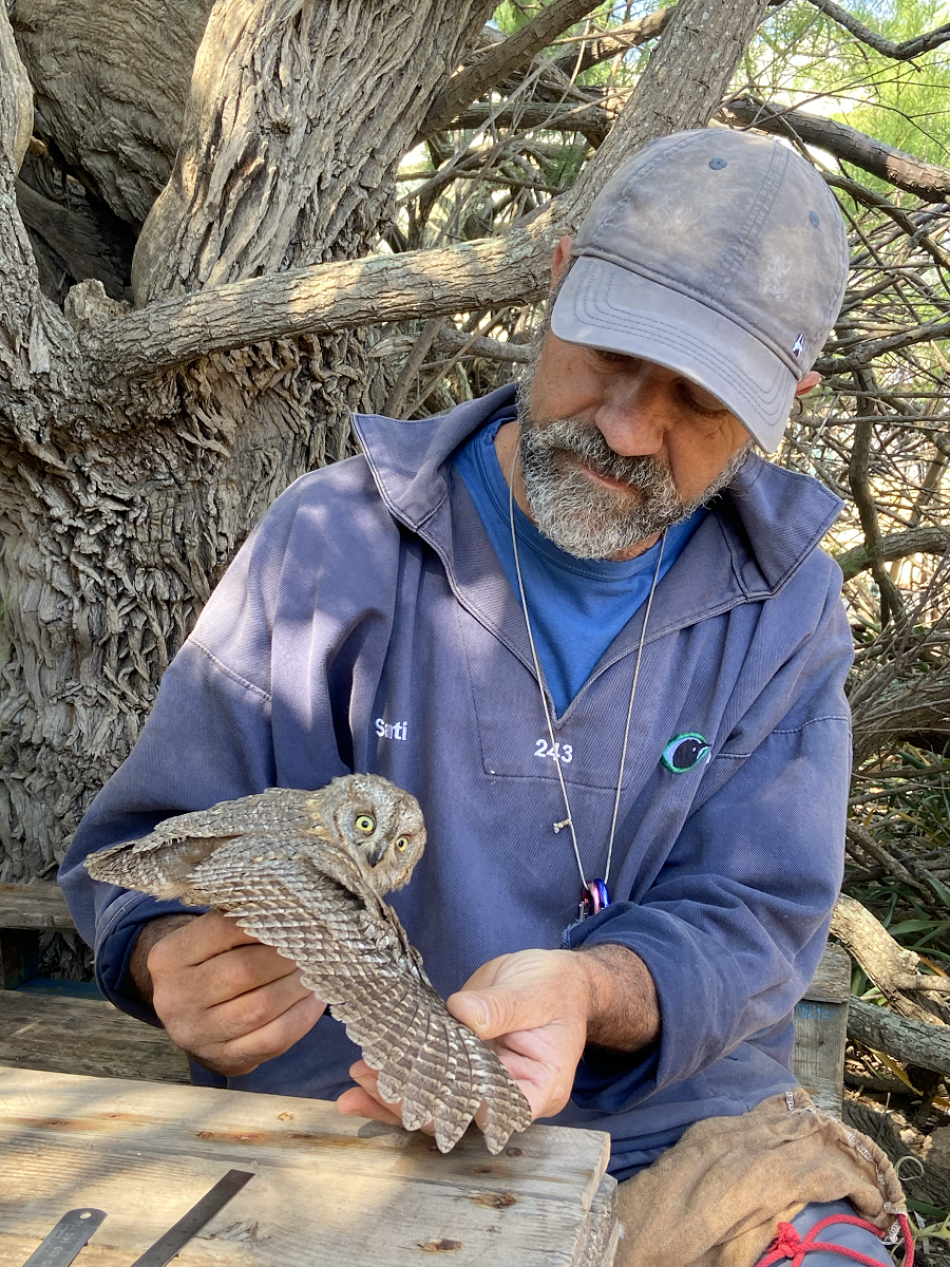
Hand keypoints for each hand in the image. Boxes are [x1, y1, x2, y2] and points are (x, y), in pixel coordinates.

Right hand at [133, 911, 325, 1074]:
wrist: (190, 1017)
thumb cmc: (209, 964)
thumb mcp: (207, 939)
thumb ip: (238, 921)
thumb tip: (293, 907)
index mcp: (169, 957)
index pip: (225, 929)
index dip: (267, 921)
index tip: (297, 916)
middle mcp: (176, 997)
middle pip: (245, 970)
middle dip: (287, 956)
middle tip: (313, 944)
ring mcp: (197, 1033)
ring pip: (261, 1006)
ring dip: (298, 985)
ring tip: (318, 968)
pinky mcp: (223, 1059)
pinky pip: (273, 1038)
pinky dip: (302, 1016)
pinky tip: (316, 998)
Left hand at [337, 948, 593, 1128]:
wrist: (552, 976)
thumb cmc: (555, 987)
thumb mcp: (536, 993)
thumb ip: (501, 1008)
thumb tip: (464, 1014)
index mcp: (538, 1089)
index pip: (493, 1110)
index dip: (453, 1106)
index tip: (417, 1093)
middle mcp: (506, 1096)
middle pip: (455, 1112)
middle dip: (409, 1101)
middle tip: (369, 1082)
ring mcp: (479, 1083)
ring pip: (434, 1101)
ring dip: (392, 1094)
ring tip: (355, 1082)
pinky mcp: (458, 1064)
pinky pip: (426, 1077)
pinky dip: (395, 1076)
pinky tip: (362, 1074)